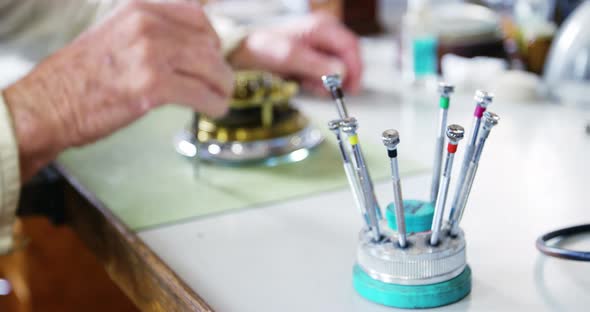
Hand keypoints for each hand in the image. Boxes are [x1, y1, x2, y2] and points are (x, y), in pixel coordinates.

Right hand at [4, 0, 232, 179]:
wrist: (49, 104)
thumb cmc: (80, 76)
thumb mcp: (117, 34)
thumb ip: (152, 33)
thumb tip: (191, 44)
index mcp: (139, 8)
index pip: (197, 14)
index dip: (211, 37)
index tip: (214, 53)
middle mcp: (147, 25)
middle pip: (208, 42)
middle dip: (220, 65)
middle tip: (222, 81)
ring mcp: (151, 55)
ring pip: (210, 67)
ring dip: (223, 86)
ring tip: (221, 97)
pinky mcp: (153, 87)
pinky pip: (201, 94)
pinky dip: (214, 104)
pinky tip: (214, 109)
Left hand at [228, 12, 361, 94]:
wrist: (249, 53)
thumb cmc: (266, 49)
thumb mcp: (291, 57)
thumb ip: (317, 65)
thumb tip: (342, 73)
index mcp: (323, 27)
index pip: (351, 47)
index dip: (355, 69)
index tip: (352, 88)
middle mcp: (326, 34)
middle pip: (347, 59)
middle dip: (340, 78)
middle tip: (330, 91)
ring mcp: (322, 46)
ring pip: (338, 69)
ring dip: (327, 82)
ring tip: (309, 84)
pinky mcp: (316, 58)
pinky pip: (327, 73)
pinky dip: (320, 82)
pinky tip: (306, 82)